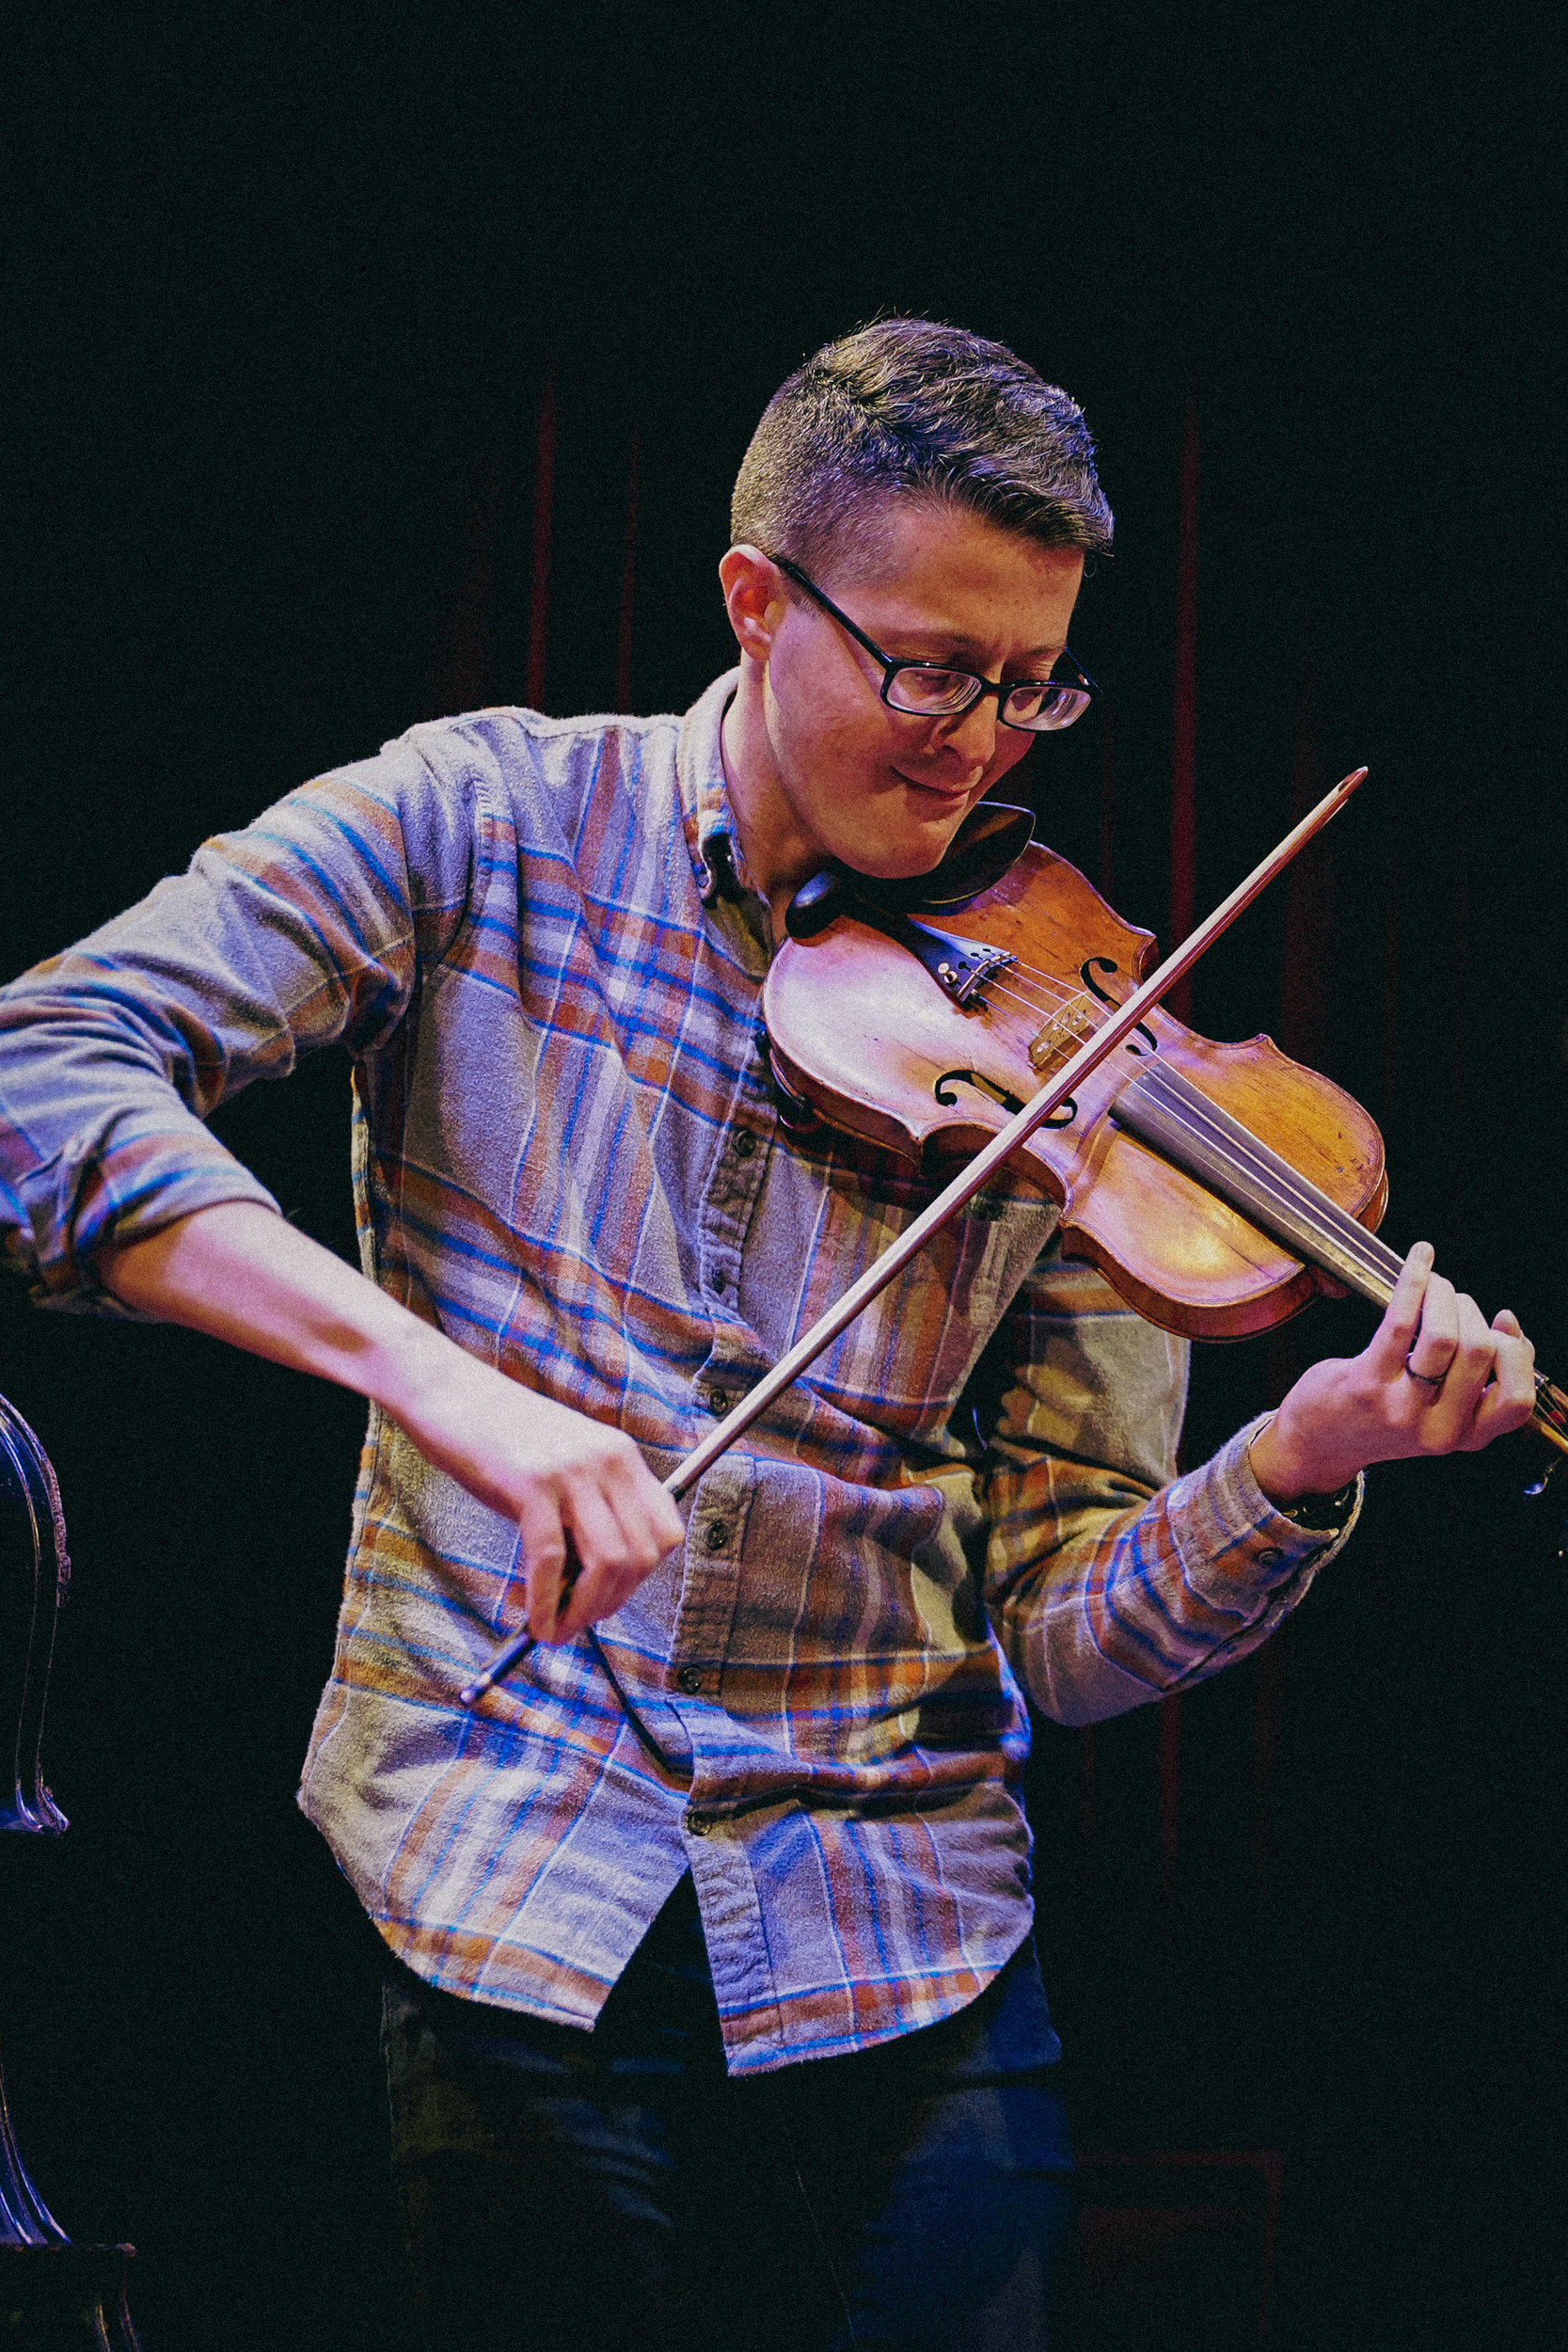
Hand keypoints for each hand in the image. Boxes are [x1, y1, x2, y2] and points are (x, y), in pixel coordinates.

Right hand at [377, 1333, 685, 1644]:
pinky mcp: (532, 1483)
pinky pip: (550, 1559)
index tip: (604, 1597)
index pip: (666, 1532)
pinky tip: (531, 1620)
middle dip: (610, 1603)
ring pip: (608, 1563)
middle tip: (573, 1622)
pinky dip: (543, 1602)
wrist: (447, 1390)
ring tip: (553, 1629)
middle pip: (642, 1556)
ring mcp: (572, 1471)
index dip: (641, 1578)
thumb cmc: (496, 1437)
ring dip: (583, 1611)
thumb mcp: (558, 1470)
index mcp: (621, 1455)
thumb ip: (580, 1516)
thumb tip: (585, 1590)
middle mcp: (609, 1461)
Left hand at [1248, 1242, 1536, 1505]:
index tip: (1502, 1324)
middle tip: (1451, 1300)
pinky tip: (1420, 1258)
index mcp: (1464, 1437)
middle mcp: (1437, 1429)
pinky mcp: (1366, 1382)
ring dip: (1445, 1296)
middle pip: (1481, 1353)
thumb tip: (1508, 1324)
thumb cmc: (1385, 1414)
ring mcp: (1401, 1408)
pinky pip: (1401, 1321)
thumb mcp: (1440, 1413)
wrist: (1319, 1443)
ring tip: (1435, 1286)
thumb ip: (1477, 1382)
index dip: (1519, 1355)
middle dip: (1472, 1312)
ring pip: (1446, 1336)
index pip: (1516, 1402)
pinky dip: (1415, 1280)